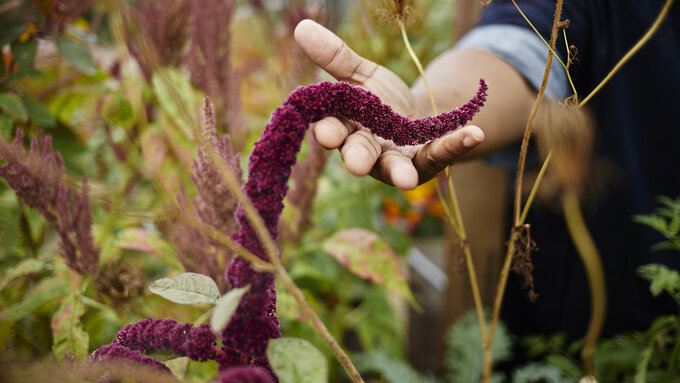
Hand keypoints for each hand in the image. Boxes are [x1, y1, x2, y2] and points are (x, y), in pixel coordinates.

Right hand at [294, 19, 484, 189]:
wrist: (415, 118)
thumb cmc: (379, 101)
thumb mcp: (360, 76)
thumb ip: (335, 57)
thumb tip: (301, 27)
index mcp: (346, 127)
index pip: (332, 129)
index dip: (329, 132)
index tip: (327, 133)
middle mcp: (368, 150)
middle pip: (360, 155)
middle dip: (358, 159)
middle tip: (357, 165)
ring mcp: (397, 160)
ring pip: (395, 169)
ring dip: (401, 174)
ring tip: (409, 181)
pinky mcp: (427, 161)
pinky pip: (441, 155)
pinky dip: (457, 145)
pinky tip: (474, 134)